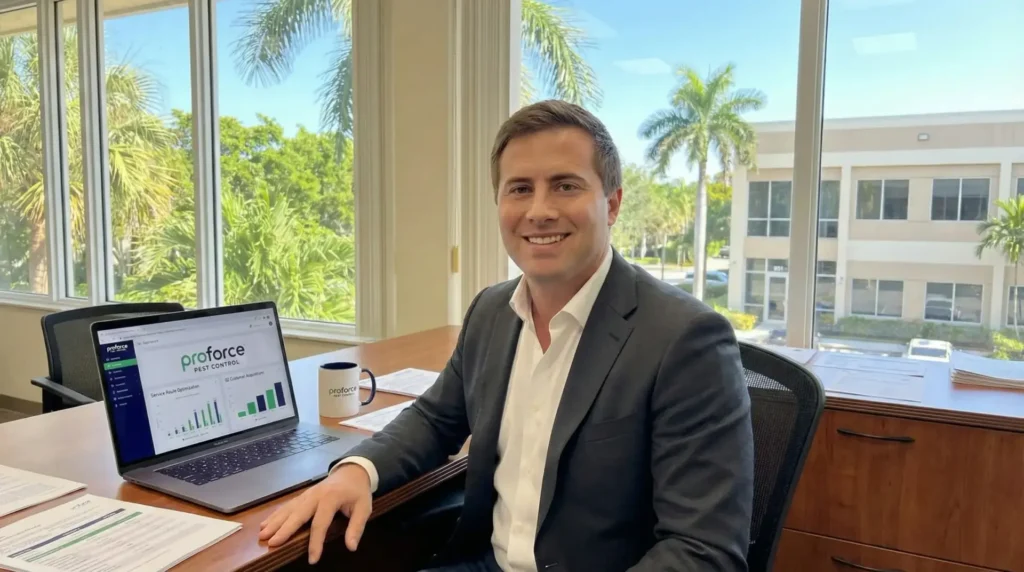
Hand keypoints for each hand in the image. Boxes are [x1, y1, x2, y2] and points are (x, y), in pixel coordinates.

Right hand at [258, 463, 372, 563]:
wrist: (352, 471)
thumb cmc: (357, 492)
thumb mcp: (364, 508)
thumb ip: (357, 527)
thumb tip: (351, 547)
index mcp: (331, 498)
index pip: (321, 523)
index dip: (316, 542)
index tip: (312, 559)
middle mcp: (315, 495)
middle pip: (298, 514)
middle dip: (284, 529)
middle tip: (272, 542)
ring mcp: (307, 494)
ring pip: (288, 509)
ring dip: (274, 522)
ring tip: (262, 534)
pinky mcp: (302, 495)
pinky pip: (287, 505)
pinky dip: (275, 515)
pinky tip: (264, 524)